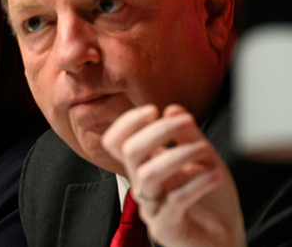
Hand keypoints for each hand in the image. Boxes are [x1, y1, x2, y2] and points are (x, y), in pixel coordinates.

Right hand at [101, 104, 245, 246]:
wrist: (226, 238)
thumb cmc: (212, 200)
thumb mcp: (204, 159)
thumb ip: (188, 136)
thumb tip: (171, 108)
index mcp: (144, 167)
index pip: (115, 142)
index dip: (126, 123)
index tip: (153, 110)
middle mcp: (142, 186)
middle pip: (129, 152)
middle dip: (157, 131)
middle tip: (184, 122)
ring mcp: (151, 208)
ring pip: (147, 175)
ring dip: (178, 155)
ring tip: (204, 150)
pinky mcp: (166, 228)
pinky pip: (175, 201)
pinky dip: (197, 184)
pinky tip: (215, 175)